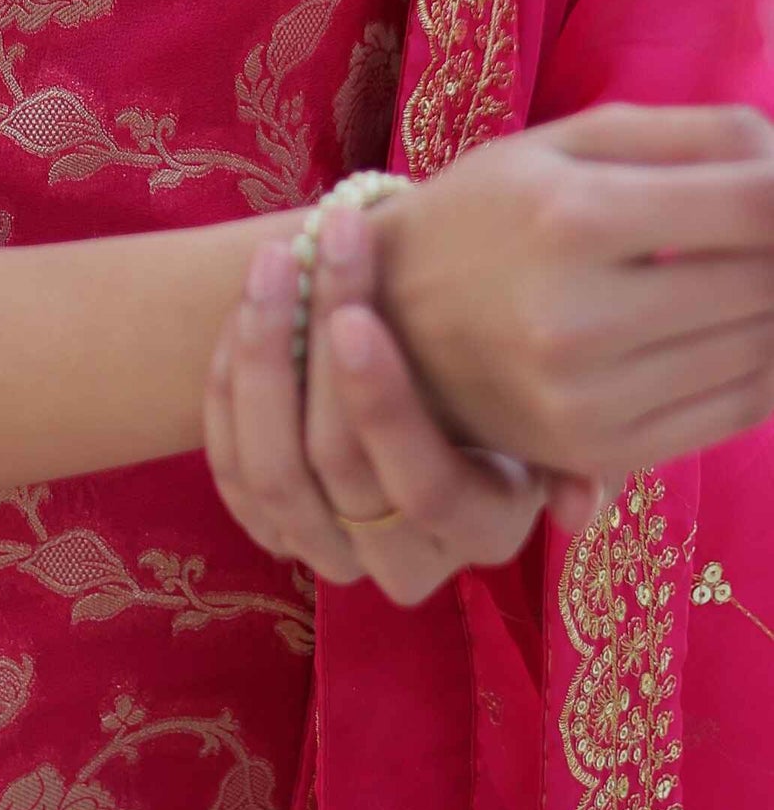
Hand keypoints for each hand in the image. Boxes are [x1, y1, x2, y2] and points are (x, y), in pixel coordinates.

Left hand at [203, 208, 579, 607]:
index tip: (354, 315)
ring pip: (273, 471)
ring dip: (263, 355)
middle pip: (337, 464)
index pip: (424, 486)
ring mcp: (328, 551)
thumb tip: (580, 503)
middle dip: (315, 345)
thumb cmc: (497, 371)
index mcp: (484, 529)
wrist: (429, 374)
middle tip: (315, 248)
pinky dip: (229, 385)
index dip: (381, 404)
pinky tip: (245, 307)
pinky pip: (231, 468)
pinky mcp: (269, 529)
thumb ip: (580, 439)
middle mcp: (404, 561)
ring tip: (272, 262)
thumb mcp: (549, 397)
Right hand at [375, 103, 773, 475]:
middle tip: (763, 229)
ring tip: (746, 271)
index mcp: (570, 215)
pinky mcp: (599, 450)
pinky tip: (740, 328)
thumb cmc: (488, 210)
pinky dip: (767, 365)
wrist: (385, 315)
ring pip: (764, 348)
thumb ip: (691, 135)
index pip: (757, 203)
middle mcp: (578, 316)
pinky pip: (738, 409)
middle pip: (769, 278)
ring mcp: (589, 396)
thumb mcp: (566, 142)